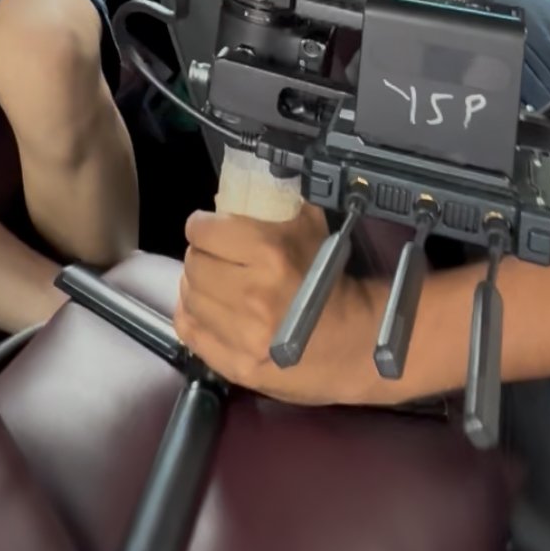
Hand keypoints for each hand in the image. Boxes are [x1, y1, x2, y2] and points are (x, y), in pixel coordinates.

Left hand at [175, 204, 382, 404]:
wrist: (360, 341)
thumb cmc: (335, 280)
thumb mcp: (313, 228)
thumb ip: (279, 204)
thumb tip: (249, 185)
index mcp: (269, 253)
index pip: (203, 231)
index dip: (203, 226)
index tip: (210, 227)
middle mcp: (251, 294)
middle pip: (194, 264)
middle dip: (201, 255)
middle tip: (214, 257)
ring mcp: (243, 335)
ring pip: (189, 298)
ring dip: (197, 287)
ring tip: (212, 284)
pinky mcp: (237, 366)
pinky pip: (191, 333)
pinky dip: (192, 317)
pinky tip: (206, 311)